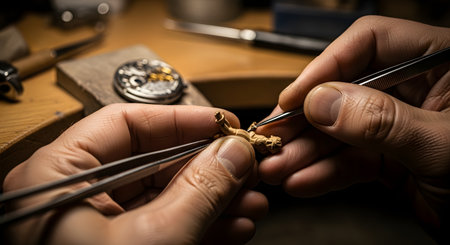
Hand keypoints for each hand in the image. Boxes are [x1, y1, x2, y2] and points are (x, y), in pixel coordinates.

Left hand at [3, 104, 267, 244]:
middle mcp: (72, 198)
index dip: (180, 120)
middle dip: (206, 166)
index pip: (124, 124)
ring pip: (163, 198)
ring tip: (251, 201)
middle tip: (246, 166)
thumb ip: (200, 190)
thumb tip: (234, 153)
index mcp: (57, 178)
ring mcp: (95, 230)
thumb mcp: (155, 241)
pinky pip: (164, 228)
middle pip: (151, 162)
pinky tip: (235, 226)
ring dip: (212, 199)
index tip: (223, 125)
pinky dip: (201, 226)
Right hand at [258, 15, 449, 236]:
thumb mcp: (444, 145)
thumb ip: (383, 121)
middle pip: (345, 91)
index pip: (370, 43)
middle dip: (306, 119)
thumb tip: (322, 102)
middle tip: (273, 138)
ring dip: (307, 152)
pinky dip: (325, 174)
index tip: (295, 97)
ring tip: (278, 169)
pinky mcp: (390, 160)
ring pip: (341, 132)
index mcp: (440, 63)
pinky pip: (351, 162)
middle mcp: (414, 90)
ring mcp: (398, 127)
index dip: (327, 66)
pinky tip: (303, 183)